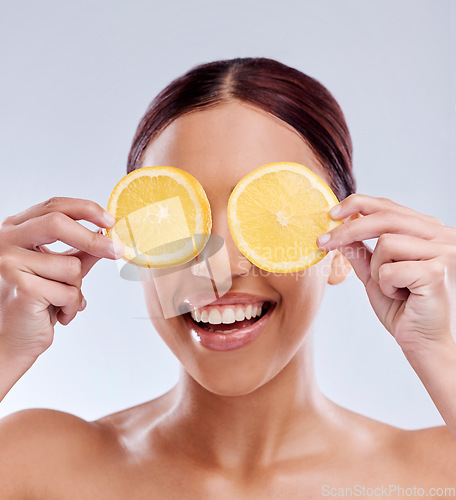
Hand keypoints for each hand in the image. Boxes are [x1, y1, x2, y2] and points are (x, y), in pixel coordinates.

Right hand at [0, 197, 123, 360]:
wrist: (13, 339)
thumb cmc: (35, 303)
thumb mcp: (60, 270)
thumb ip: (80, 251)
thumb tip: (106, 234)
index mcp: (16, 229)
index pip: (54, 206)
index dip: (86, 209)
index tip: (110, 220)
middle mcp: (6, 241)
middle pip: (57, 222)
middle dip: (93, 240)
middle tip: (116, 250)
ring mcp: (9, 262)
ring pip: (71, 265)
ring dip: (76, 289)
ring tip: (62, 302)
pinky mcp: (22, 286)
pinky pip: (69, 291)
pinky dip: (71, 306)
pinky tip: (57, 314)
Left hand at [316, 194, 455, 353]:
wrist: (423, 343)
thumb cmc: (403, 308)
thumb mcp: (374, 273)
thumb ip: (360, 250)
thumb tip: (338, 227)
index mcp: (428, 231)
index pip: (389, 207)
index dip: (358, 204)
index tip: (331, 213)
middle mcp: (442, 236)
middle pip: (386, 217)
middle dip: (348, 229)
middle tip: (323, 241)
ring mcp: (444, 252)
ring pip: (386, 243)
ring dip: (377, 270)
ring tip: (392, 288)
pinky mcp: (437, 272)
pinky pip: (390, 269)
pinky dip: (386, 286)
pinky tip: (402, 297)